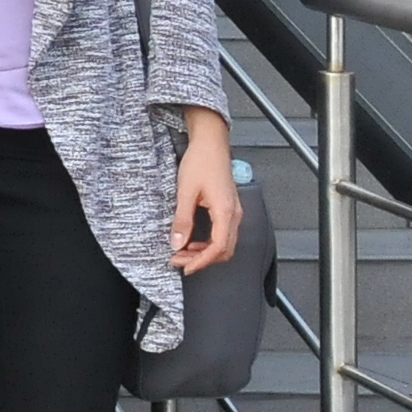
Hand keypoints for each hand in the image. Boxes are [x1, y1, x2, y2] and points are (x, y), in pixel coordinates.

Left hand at [171, 116, 240, 272]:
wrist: (211, 143)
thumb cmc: (200, 161)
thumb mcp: (185, 191)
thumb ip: (182, 219)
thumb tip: (177, 243)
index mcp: (226, 211)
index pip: (218, 247)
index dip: (202, 261)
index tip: (186, 268)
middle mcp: (234, 214)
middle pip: (224, 249)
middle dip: (202, 260)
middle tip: (179, 261)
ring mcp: (233, 211)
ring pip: (225, 243)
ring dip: (205, 252)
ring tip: (182, 252)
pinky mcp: (229, 208)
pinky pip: (223, 234)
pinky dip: (208, 243)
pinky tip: (193, 241)